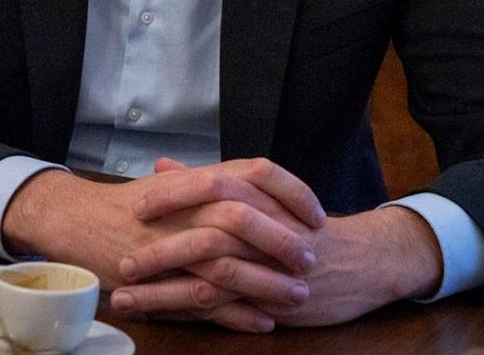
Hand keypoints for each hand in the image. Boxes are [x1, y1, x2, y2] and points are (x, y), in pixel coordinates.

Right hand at [0, 159, 324, 330]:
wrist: (81, 220)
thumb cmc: (133, 203)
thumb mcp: (180, 186)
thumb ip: (220, 186)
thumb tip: (263, 194)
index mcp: (201, 179)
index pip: (261, 172)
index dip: (295, 192)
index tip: (316, 214)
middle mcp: (190, 206)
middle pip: (250, 219)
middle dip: (286, 242)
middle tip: (312, 260)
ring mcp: (175, 244)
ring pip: (231, 263)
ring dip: (268, 283)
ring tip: (297, 297)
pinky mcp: (162, 279)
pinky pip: (207, 299)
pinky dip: (239, 313)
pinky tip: (264, 321)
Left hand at [113, 159, 443, 327]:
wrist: (360, 260)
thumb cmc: (301, 226)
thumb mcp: (260, 195)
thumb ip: (208, 180)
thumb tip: (163, 166)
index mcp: (258, 196)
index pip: (212, 186)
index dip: (173, 196)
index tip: (137, 205)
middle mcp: (264, 229)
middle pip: (207, 233)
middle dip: (160, 249)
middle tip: (122, 259)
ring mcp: (268, 268)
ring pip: (211, 278)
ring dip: (163, 291)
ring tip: (124, 297)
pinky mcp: (271, 301)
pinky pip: (226, 310)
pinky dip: (190, 314)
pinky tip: (160, 318)